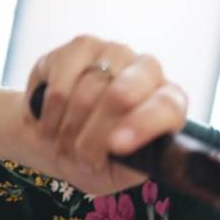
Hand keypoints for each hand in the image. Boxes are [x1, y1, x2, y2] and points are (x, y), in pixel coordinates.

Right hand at [22, 35, 187, 194]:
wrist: (62, 140)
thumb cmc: (101, 158)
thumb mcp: (120, 173)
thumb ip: (131, 165)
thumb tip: (121, 150)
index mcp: (169, 103)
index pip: (166, 107)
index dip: (142, 125)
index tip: (116, 146)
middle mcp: (149, 70)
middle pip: (122, 94)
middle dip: (96, 132)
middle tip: (82, 158)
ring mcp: (117, 53)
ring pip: (87, 91)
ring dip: (69, 130)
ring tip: (65, 148)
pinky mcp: (83, 46)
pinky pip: (61, 84)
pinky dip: (51, 113)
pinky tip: (50, 127)